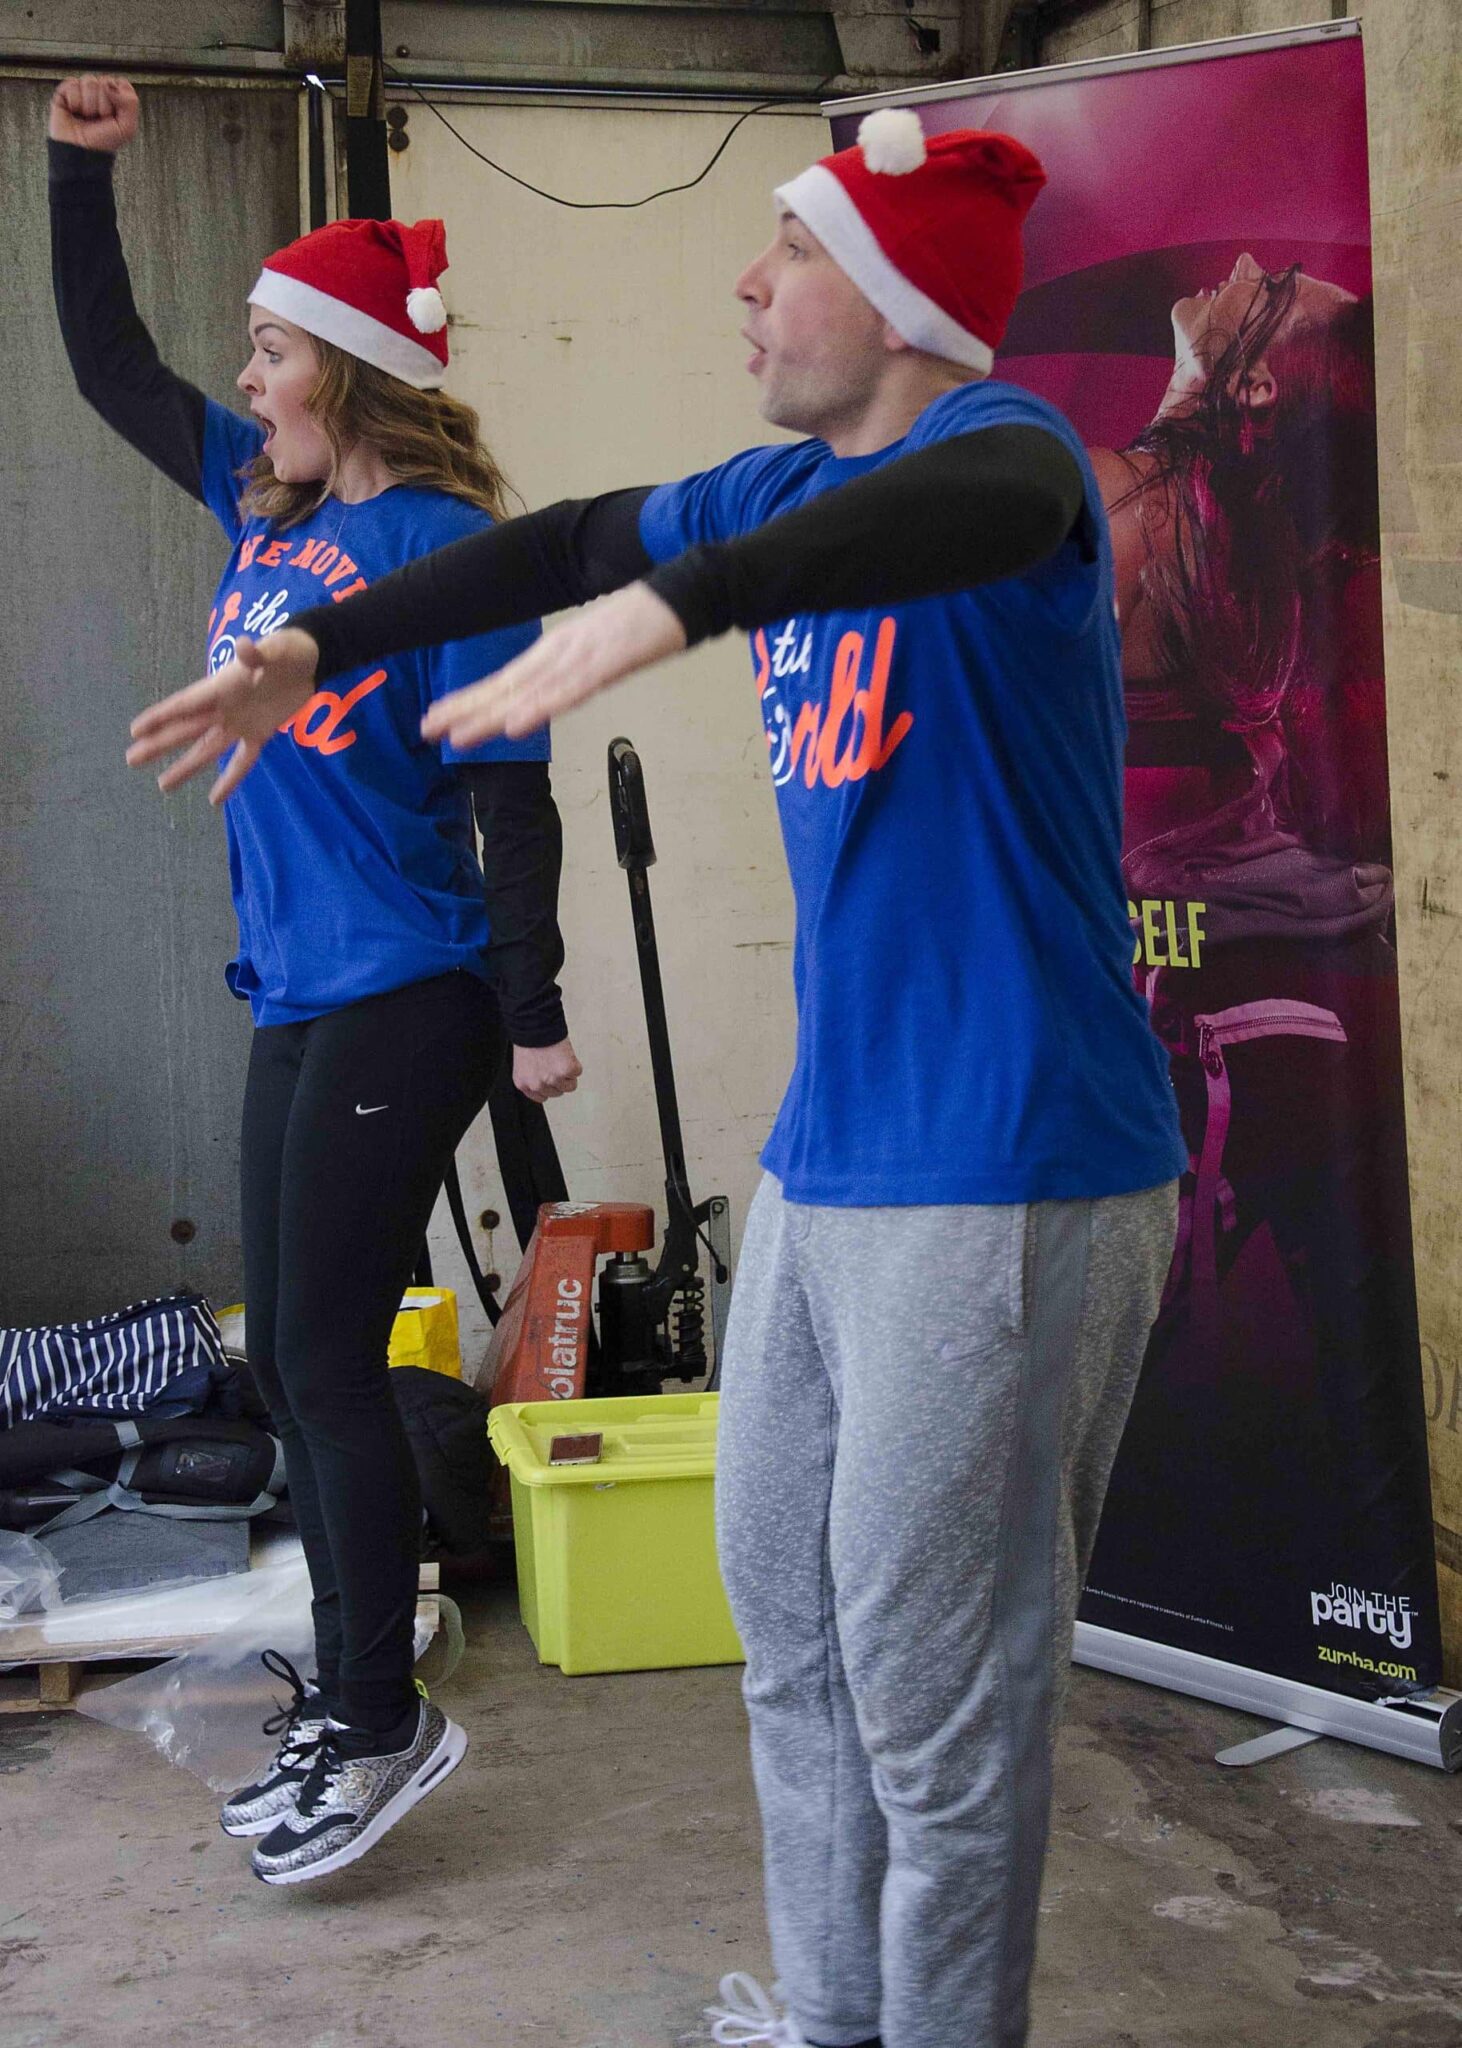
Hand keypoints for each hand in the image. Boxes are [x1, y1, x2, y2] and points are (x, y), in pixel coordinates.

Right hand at [50, 75, 138, 152]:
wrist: (80, 152)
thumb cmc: (102, 143)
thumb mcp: (127, 128)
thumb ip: (130, 102)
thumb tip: (110, 84)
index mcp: (116, 100)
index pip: (121, 83)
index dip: (119, 98)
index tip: (114, 115)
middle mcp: (99, 93)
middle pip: (105, 81)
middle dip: (103, 104)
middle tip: (99, 119)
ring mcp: (82, 91)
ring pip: (89, 81)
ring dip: (89, 105)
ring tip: (86, 117)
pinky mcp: (65, 92)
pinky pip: (72, 84)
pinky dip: (74, 101)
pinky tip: (74, 112)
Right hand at [127, 630, 321, 802]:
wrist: (310, 660)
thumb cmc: (288, 650)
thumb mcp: (275, 650)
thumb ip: (257, 654)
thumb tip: (243, 645)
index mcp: (221, 686)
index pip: (185, 704)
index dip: (161, 716)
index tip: (135, 730)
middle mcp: (224, 708)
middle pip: (186, 729)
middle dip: (159, 744)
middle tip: (131, 759)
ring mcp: (240, 723)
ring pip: (207, 749)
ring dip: (185, 766)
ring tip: (163, 786)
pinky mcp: (260, 734)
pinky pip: (242, 761)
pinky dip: (230, 779)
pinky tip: (214, 799)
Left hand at [420, 584, 687, 751]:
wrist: (684, 590)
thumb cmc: (646, 620)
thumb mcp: (601, 650)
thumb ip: (575, 672)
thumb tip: (553, 693)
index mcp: (558, 651)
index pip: (506, 681)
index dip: (469, 700)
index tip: (437, 718)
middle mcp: (561, 653)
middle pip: (506, 687)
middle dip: (465, 709)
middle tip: (426, 729)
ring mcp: (583, 658)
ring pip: (529, 693)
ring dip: (491, 715)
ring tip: (457, 735)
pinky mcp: (608, 663)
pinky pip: (570, 692)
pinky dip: (542, 709)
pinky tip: (517, 725)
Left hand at [512, 1038, 581, 1103]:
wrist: (534, 1025)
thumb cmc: (528, 1039)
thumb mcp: (523, 1065)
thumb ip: (532, 1077)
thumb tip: (544, 1080)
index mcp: (524, 1084)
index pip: (541, 1097)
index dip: (548, 1086)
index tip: (550, 1079)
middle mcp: (537, 1085)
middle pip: (557, 1092)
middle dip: (558, 1079)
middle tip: (555, 1064)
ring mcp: (553, 1079)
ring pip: (569, 1086)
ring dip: (568, 1073)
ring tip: (560, 1059)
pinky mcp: (567, 1070)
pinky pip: (577, 1072)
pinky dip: (574, 1063)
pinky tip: (565, 1054)